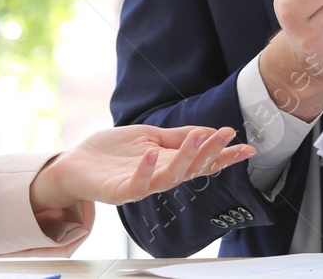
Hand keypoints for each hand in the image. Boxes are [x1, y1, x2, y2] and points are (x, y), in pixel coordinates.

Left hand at [27, 125, 255, 211]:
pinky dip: (146, 170)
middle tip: (226, 136)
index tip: (248, 148)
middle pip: (191, 169)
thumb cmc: (112, 152)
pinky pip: (136, 185)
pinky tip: (153, 153)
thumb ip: (176, 137)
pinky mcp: (119, 192)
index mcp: (168, 164)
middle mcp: (158, 177)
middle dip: (210, 153)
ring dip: (185, 158)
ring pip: (170, 178)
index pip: (201, 161)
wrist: (75, 164)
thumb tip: (206, 131)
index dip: (224, 156)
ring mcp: (139, 186)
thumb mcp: (150, 136)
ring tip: (196, 138)